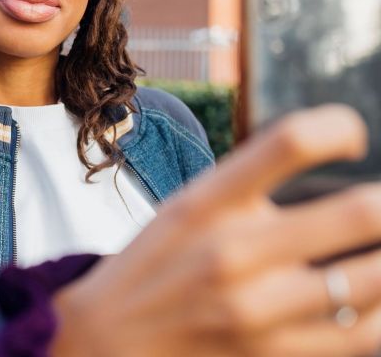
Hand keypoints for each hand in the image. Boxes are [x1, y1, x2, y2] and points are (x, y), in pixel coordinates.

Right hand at [51, 104, 380, 356]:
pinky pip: (365, 335)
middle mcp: (232, 252)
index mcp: (207, 201)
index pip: (291, 141)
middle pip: (361, 211)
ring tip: (380, 249)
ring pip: (376, 279)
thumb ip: (250, 183)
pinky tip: (375, 297)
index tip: (352, 138)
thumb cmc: (157, 263)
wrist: (108, 340)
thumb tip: (331, 150)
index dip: (340, 127)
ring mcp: (256, 312)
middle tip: (379, 203)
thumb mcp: (188, 206)